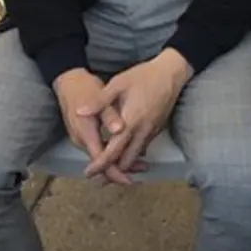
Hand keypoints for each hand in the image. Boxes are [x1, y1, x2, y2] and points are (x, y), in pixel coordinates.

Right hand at [52, 68, 130, 185]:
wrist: (67, 82)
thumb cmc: (84, 88)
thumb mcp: (99, 98)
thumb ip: (109, 115)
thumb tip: (120, 130)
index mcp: (86, 132)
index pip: (101, 160)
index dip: (115, 172)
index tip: (129, 179)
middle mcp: (81, 140)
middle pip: (101, 163)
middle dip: (120, 170)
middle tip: (141, 171)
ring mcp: (80, 138)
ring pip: (100, 157)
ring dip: (117, 162)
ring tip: (138, 164)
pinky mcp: (83, 134)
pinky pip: (98, 149)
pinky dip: (111, 153)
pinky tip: (124, 150)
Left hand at [77, 48, 192, 178]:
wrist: (172, 73)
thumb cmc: (143, 76)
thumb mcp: (118, 84)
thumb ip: (99, 101)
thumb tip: (79, 112)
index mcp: (130, 122)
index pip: (113, 151)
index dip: (100, 164)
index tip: (88, 172)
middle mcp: (142, 131)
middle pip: (126, 161)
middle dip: (111, 172)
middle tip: (97, 177)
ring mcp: (152, 132)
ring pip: (136, 157)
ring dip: (123, 165)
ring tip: (109, 169)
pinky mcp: (157, 129)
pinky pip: (143, 148)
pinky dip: (134, 155)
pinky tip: (125, 153)